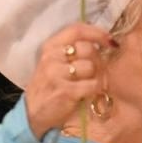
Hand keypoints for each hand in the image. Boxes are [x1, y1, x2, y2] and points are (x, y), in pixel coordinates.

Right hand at [24, 22, 118, 137]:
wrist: (32, 112)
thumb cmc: (48, 85)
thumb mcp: (53, 62)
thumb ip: (71, 49)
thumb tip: (102, 40)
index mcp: (50, 47)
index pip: (77, 30)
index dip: (97, 33)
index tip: (109, 41)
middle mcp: (51, 57)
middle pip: (88, 48)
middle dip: (98, 59)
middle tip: (97, 70)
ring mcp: (57, 74)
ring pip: (91, 66)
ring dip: (97, 76)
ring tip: (91, 83)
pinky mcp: (65, 91)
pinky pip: (93, 84)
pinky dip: (96, 89)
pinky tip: (90, 92)